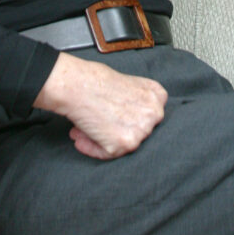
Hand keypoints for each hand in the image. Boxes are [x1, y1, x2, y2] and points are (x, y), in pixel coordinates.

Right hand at [33, 52, 167, 159]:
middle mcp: (153, 113)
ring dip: (102, 139)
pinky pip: (109, 154)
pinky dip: (92, 148)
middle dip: (116, 128)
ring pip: (124, 143)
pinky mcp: (126, 143)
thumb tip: (128, 119)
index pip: (149, 114)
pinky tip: (80, 140)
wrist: (77, 84)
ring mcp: (142, 129)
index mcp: (156, 95)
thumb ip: (136, 100)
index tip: (115, 117)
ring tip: (82, 131)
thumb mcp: (128, 82)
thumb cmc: (94, 80)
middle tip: (97, 124)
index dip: (130, 116)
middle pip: (138, 130)